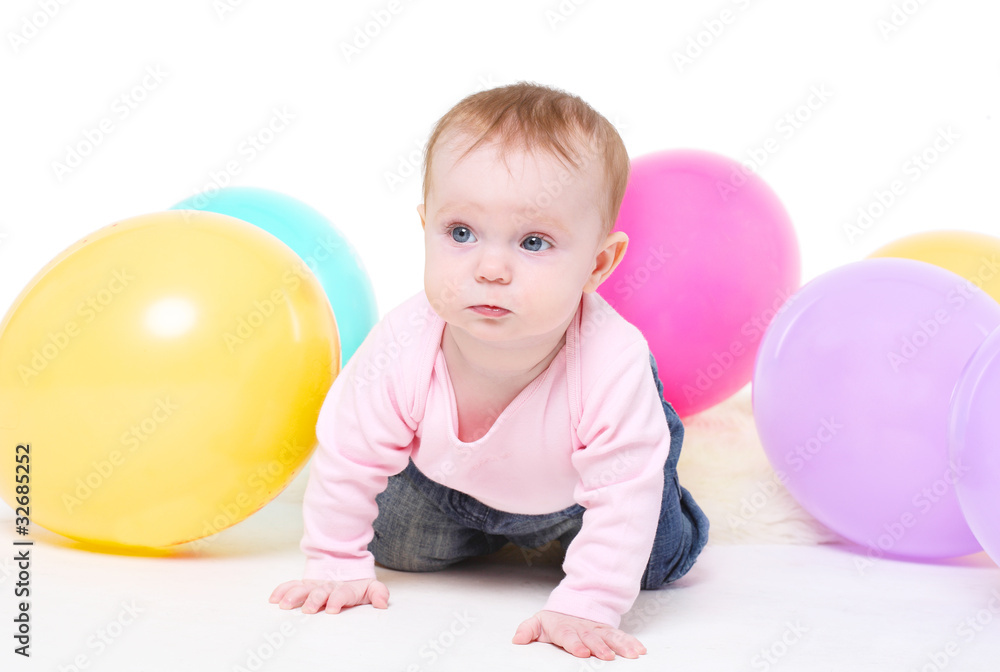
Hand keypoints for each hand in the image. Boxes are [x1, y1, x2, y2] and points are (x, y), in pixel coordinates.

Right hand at [268, 578, 388, 613]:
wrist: (345, 564)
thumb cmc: (357, 583)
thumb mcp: (372, 587)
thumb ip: (379, 594)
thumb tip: (383, 604)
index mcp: (345, 588)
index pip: (342, 594)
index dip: (337, 600)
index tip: (332, 609)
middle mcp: (328, 586)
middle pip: (320, 592)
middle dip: (314, 600)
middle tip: (308, 609)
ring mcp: (315, 585)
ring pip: (303, 588)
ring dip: (293, 595)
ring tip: (284, 605)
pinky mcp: (305, 585)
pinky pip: (292, 586)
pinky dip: (282, 590)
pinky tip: (273, 598)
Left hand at [512, 610, 645, 659]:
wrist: (571, 607)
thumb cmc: (554, 622)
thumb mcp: (537, 623)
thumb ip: (527, 631)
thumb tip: (517, 640)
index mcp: (564, 628)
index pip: (569, 636)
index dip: (575, 644)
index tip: (582, 652)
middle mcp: (583, 629)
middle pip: (592, 638)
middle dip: (600, 647)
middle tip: (607, 657)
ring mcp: (596, 630)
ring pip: (610, 637)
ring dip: (620, 646)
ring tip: (631, 654)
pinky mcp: (608, 632)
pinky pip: (620, 636)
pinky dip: (631, 642)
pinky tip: (639, 650)